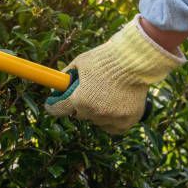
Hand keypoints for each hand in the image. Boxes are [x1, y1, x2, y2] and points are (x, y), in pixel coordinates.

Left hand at [45, 15, 185, 133]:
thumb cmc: (105, 59)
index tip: (52, 105)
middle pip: (79, 115)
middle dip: (79, 105)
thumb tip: (58, 83)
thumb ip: (67, 75)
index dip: (53, 106)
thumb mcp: (79, 63)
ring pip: (97, 121)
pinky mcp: (128, 120)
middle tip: (86, 94)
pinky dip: (112, 120)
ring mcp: (113, 118)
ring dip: (97, 113)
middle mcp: (95, 113)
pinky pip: (114, 127)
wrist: (134, 60)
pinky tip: (113, 107)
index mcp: (80, 100)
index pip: (58, 110)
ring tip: (104, 96)